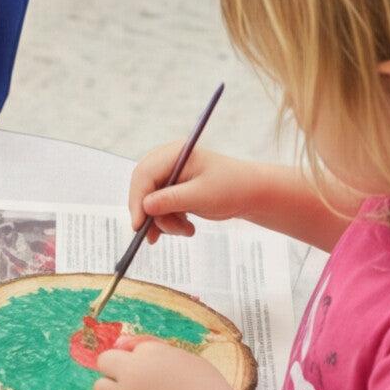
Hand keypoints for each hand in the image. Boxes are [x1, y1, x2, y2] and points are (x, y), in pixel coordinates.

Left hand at [93, 336, 240, 389]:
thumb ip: (150, 347)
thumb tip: (121, 344)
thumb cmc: (206, 388)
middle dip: (117, 370)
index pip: (125, 348)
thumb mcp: (183, 356)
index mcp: (149, 352)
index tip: (152, 370)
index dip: (135, 358)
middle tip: (138, 384)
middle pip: (104, 364)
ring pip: (99, 389)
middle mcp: (132, 373)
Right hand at [127, 143, 254, 241]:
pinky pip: (160, 208)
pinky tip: (186, 228)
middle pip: (143, 188)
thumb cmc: (232, 188)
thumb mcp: (202, 195)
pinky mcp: (173, 190)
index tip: (138, 225)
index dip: (138, 199)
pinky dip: (169, 222)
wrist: (251, 195)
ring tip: (186, 230)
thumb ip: (171, 200)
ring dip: (164, 222)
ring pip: (151, 202)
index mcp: (174, 154)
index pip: (145, 174)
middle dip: (150, 214)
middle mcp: (168, 162)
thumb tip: (145, 206)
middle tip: (153, 236)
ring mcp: (170, 177)